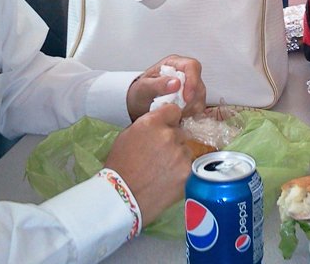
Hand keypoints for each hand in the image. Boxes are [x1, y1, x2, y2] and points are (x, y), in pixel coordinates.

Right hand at [105, 104, 191, 225]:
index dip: (170, 119)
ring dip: (179, 156)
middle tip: (160, 154)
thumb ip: (148, 124)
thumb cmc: (119, 167)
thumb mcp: (128, 135)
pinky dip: (182, 171)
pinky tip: (168, 179)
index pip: (174, 111)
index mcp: (152, 123)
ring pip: (187, 149)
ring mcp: (180, 154)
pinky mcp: (188, 173)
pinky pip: (190, 166)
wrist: (120, 198)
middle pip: (181, 131)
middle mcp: (169, 135)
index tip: (167, 127)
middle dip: (173, 140)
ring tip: (163, 170)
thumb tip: (163, 121)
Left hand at [126, 55, 206, 119]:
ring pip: (200, 97)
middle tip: (176, 109)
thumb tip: (176, 83)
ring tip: (174, 113)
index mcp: (174, 64)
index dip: (193, 81)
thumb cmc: (139, 92)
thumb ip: (158, 84)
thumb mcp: (143, 87)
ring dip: (190, 108)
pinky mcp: (192, 100)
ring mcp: (190, 87)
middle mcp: (185, 73)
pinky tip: (178, 117)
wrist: (137, 104)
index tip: (186, 97)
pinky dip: (190, 114)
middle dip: (190, 100)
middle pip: (198, 84)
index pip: (192, 66)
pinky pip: (198, 108)